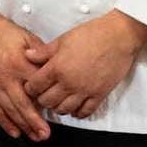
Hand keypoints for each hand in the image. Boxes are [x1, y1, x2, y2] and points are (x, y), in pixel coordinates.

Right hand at [0, 0, 53, 140]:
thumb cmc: (4, 32)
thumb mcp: (27, 38)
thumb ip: (41, 55)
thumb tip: (55, 69)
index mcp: (18, 63)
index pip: (36, 87)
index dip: (47, 99)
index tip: (58, 110)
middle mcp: (6, 77)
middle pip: (22, 104)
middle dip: (35, 121)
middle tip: (46, 134)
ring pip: (9, 110)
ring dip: (22, 125)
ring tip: (35, 137)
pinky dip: (5, 122)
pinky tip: (14, 132)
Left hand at [24, 11, 146, 119]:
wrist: (118, 37)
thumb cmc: (91, 34)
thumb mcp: (62, 40)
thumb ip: (43, 52)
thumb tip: (27, 55)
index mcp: (57, 68)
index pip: (35, 86)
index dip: (30, 87)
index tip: (31, 85)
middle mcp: (69, 83)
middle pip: (47, 101)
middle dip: (41, 99)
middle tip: (43, 93)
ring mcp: (85, 91)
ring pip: (64, 110)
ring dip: (58, 107)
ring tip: (58, 100)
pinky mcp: (99, 95)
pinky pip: (85, 112)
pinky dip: (77, 112)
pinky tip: (75, 107)